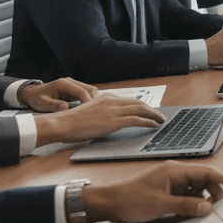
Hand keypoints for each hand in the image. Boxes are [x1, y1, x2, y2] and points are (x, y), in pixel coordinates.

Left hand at [19, 78, 97, 111]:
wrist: (31, 93)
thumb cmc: (36, 98)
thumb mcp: (43, 103)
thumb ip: (55, 105)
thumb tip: (66, 108)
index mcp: (63, 84)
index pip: (82, 91)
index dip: (88, 101)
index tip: (90, 112)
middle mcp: (70, 82)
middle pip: (89, 89)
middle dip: (93, 101)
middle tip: (93, 114)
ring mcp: (73, 85)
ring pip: (90, 91)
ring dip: (92, 101)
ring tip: (91, 112)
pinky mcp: (74, 90)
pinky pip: (86, 94)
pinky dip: (89, 100)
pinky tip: (87, 109)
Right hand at [34, 94, 166, 145]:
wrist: (61, 123)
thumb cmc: (71, 122)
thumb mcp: (89, 112)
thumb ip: (102, 112)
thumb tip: (110, 120)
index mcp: (105, 97)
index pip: (129, 100)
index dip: (141, 105)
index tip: (149, 110)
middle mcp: (111, 101)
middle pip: (138, 103)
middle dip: (151, 109)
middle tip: (160, 115)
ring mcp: (113, 110)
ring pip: (140, 109)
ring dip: (153, 115)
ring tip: (161, 120)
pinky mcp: (113, 121)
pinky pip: (136, 120)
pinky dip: (148, 122)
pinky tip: (154, 125)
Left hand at [81, 161, 222, 222]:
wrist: (108, 204)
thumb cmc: (130, 200)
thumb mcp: (160, 205)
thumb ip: (186, 206)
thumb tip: (208, 208)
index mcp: (175, 171)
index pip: (208, 172)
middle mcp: (176, 174)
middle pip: (205, 181)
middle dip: (215, 194)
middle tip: (218, 210)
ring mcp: (172, 184)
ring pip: (197, 190)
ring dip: (203, 201)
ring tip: (204, 214)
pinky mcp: (168, 193)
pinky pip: (188, 197)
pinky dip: (193, 205)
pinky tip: (193, 214)